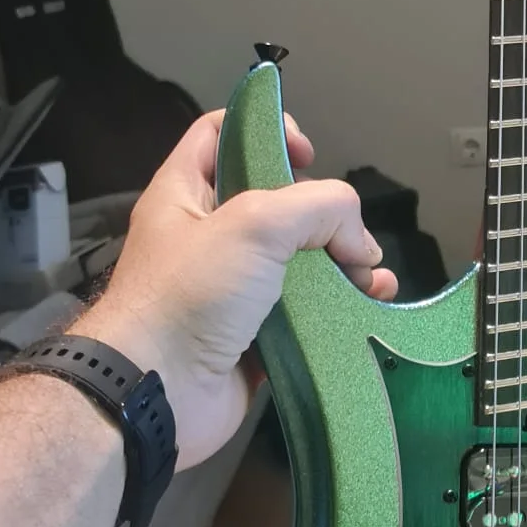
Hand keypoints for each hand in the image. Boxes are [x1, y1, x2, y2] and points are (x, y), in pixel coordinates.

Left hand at [85, 111, 395, 467]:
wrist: (155, 396)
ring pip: (300, 261)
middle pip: (278, 202)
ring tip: (371, 278)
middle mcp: (207, 237)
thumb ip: (318, 209)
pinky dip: (341, 308)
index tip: (308, 155)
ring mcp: (231, 290)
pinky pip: (307, 313)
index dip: (268, 130)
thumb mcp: (254, 224)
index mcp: (186, 194)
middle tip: (348, 235)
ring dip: (345, 263)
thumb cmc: (188, 296)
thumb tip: (359, 243)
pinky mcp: (255, 336)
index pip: (223, 134)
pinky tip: (370, 307)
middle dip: (325, 213)